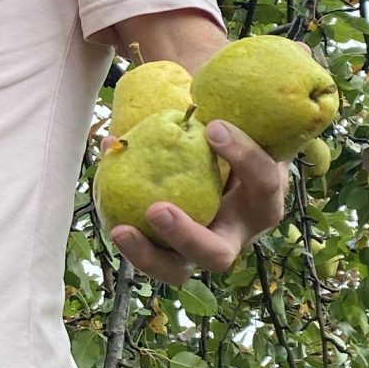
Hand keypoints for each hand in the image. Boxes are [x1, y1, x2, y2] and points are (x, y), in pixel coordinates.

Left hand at [107, 120, 287, 284]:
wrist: (221, 163)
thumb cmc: (233, 136)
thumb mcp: (243, 124)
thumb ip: (230, 114)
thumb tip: (194, 96)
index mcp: (263, 201)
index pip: (263, 183)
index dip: (243, 155)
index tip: (212, 126)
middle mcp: (235, 235)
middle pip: (217, 255)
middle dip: (186, 237)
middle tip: (156, 209)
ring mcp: (200, 249)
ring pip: (176, 271)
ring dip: (146, 255)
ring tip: (119, 229)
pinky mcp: (171, 252)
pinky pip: (147, 252)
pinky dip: (126, 233)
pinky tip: (104, 198)